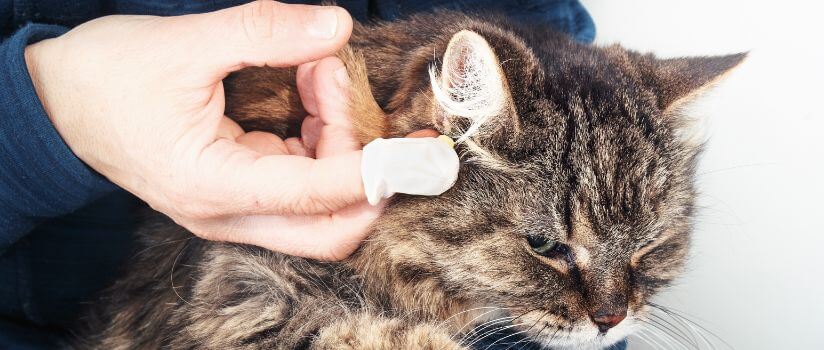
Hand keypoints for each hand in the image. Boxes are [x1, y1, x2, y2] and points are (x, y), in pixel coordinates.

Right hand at [24, 1, 401, 259]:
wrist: (52, 103)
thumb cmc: (105, 78)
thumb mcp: (183, 44)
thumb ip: (264, 33)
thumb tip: (336, 27)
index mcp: (213, 186)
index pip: (317, 194)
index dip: (376, 170)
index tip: (416, 145)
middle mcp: (230, 212)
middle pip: (332, 229)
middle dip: (373, 176)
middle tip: (379, 114)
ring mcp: (237, 207)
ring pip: (325, 206)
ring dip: (344, 143)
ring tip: (318, 70)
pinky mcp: (242, 191)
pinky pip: (305, 182)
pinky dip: (323, 138)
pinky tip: (310, 88)